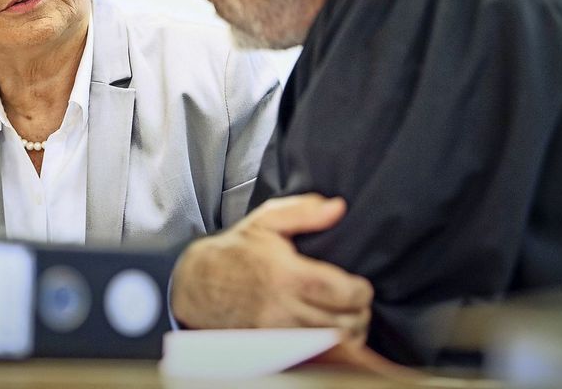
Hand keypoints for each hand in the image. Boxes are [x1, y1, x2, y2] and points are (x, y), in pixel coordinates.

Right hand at [171, 193, 371, 343]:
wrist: (199, 282)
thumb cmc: (237, 249)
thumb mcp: (267, 220)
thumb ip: (304, 212)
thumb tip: (338, 207)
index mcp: (287, 274)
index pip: (342, 293)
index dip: (361, 292)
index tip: (362, 286)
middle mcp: (283, 307)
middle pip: (342, 324)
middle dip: (360, 315)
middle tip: (360, 303)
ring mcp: (277, 332)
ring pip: (330, 345)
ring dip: (348, 334)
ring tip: (350, 319)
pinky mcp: (271, 347)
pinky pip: (311, 354)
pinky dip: (328, 347)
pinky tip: (330, 333)